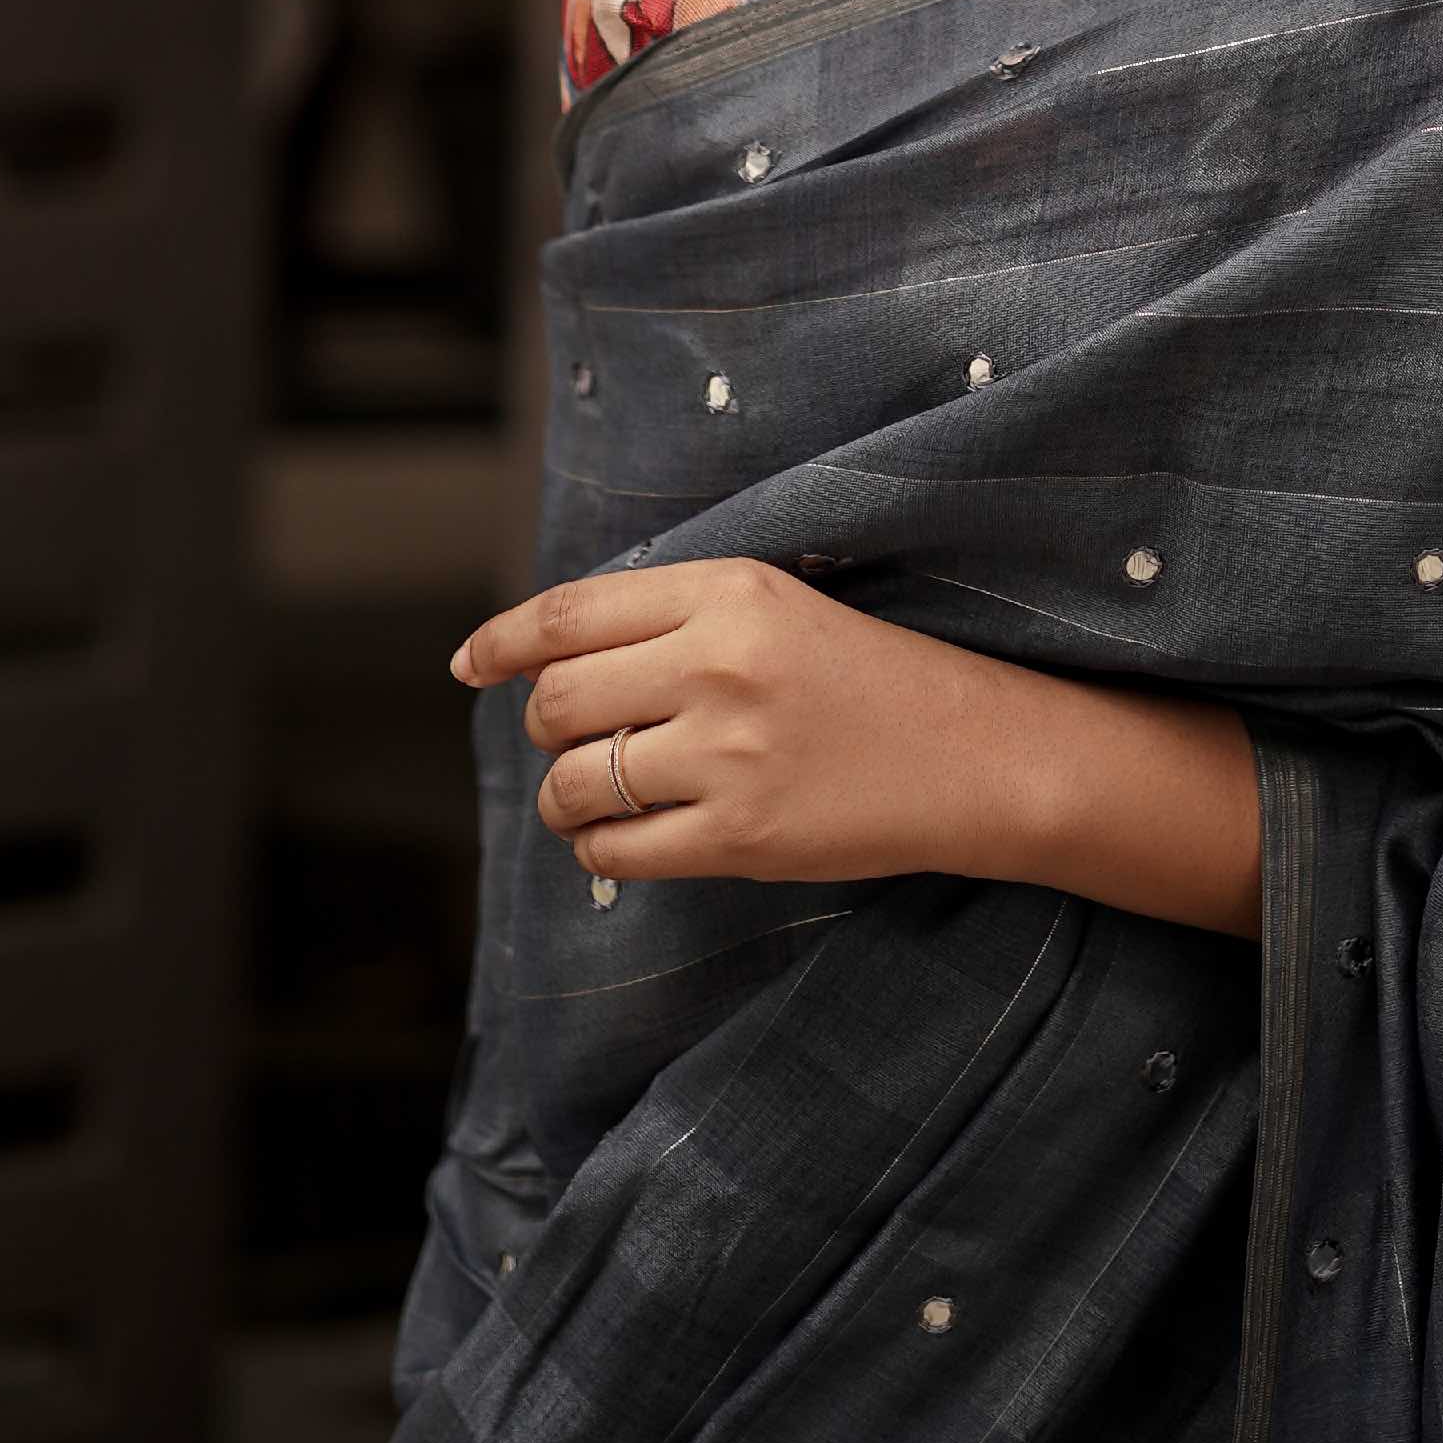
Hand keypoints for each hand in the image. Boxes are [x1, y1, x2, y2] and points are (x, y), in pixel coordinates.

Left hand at [454, 552, 1028, 888]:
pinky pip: (616, 851)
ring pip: (574, 783)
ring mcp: (729, 755)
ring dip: (564, 798)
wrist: (973, 753)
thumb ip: (668, 617)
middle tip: (575, 738)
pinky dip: (598, 848)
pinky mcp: (741, 838)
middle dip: (545, 728)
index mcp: (726, 591)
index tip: (470, 666)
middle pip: (557, 702)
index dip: (502, 642)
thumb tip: (539, 659)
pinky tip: (624, 837)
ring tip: (593, 796)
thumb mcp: (772, 606)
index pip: (569, 613)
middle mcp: (719, 665)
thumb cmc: (864, 674)